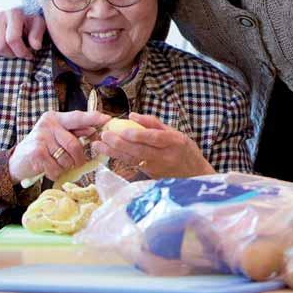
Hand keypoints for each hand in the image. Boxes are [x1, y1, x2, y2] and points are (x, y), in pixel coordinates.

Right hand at [0, 8, 45, 58]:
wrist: (20, 14)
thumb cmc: (30, 21)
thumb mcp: (39, 24)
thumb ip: (37, 34)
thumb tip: (35, 47)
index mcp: (13, 13)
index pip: (12, 39)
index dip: (21, 51)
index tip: (29, 55)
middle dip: (11, 54)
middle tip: (19, 53)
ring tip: (9, 50)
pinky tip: (0, 48)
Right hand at [9, 110, 109, 183]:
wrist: (16, 161)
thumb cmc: (42, 147)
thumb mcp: (57, 135)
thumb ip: (74, 131)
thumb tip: (93, 129)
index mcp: (55, 118)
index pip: (78, 117)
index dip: (93, 118)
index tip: (107, 119)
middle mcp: (48, 125)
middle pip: (74, 143)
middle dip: (79, 157)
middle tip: (79, 163)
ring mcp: (41, 138)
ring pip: (66, 158)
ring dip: (66, 166)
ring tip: (58, 164)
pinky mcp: (36, 153)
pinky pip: (56, 167)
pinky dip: (56, 172)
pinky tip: (49, 169)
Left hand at [93, 112, 214, 177]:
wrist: (194, 175)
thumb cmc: (185, 150)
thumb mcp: (176, 133)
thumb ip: (154, 124)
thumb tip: (133, 115)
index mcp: (174, 142)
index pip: (154, 138)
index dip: (139, 135)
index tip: (123, 129)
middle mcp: (164, 157)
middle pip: (140, 151)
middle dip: (120, 143)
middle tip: (104, 135)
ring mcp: (156, 169)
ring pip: (132, 160)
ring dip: (114, 153)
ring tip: (99, 145)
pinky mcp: (149, 176)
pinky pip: (132, 166)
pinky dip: (119, 159)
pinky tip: (107, 153)